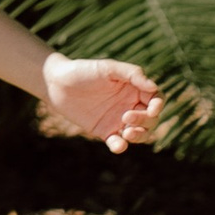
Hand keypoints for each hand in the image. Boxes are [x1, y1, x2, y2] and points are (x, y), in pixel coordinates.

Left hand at [42, 55, 161, 155]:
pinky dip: (120, 146)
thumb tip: (153, 87)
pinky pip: (118, 143)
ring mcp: (118, 120)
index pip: (156, 99)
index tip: (151, 109)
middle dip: (145, 121)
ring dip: (139, 136)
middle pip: (151, 119)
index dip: (158, 105)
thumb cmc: (83, 71)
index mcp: (134, 89)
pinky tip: (117, 144)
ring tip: (127, 132)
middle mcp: (130, 105)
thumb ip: (131, 74)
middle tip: (126, 116)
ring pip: (140, 134)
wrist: (56, 84)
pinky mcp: (105, 131)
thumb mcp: (108, 68)